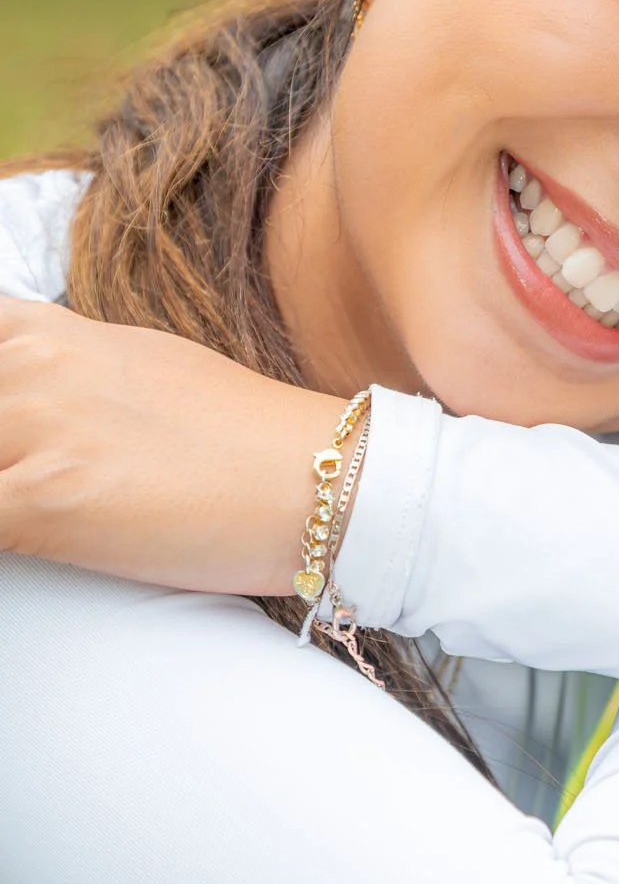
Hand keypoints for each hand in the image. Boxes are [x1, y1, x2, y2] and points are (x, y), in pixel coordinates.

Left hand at [0, 297, 344, 593]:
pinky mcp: (46, 499)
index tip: (12, 448)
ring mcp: (38, 427)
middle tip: (27, 489)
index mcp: (53, 334)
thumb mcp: (147, 369)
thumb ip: (69, 376)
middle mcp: (36, 367)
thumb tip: (30, 403)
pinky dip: (1, 540)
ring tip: (39, 520)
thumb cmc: (248, 439)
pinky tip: (33, 549)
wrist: (321, 479)